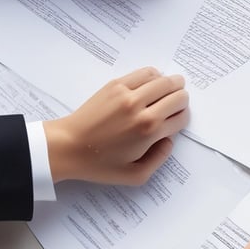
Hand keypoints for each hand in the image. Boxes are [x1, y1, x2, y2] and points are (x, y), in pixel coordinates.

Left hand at [44, 67, 189, 184]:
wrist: (67, 146)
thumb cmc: (99, 164)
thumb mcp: (135, 176)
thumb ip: (160, 159)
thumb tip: (169, 139)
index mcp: (149, 131)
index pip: (181, 116)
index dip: (182, 118)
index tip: (175, 121)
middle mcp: (142, 109)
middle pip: (178, 94)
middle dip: (181, 100)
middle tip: (175, 105)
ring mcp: (128, 94)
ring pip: (164, 80)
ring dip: (171, 85)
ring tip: (165, 93)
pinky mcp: (116, 84)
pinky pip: (146, 72)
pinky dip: (155, 76)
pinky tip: (150, 85)